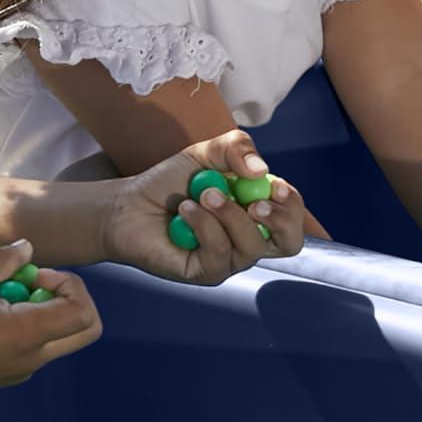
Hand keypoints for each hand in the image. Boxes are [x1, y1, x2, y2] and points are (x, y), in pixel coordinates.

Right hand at [0, 243, 102, 400]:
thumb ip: (2, 259)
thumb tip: (27, 249)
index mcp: (29, 335)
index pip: (84, 312)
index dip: (70, 285)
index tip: (35, 277)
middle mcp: (35, 357)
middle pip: (85, 328)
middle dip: (69, 298)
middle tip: (32, 285)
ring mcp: (24, 370)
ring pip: (60, 336)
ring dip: (43, 310)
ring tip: (0, 297)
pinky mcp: (9, 374)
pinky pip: (36, 346)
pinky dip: (28, 325)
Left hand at [90, 133, 308, 281]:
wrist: (129, 205)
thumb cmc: (169, 183)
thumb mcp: (205, 154)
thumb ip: (236, 148)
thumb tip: (262, 171)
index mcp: (257, 211)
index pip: (293, 216)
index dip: (292, 204)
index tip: (275, 186)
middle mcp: (249, 238)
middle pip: (290, 243)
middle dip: (280, 220)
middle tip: (255, 201)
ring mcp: (229, 259)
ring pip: (251, 245)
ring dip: (228, 213)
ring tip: (202, 194)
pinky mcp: (206, 273)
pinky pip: (219, 253)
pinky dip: (204, 224)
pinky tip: (185, 210)